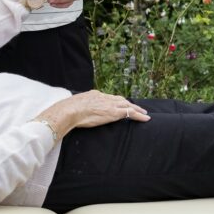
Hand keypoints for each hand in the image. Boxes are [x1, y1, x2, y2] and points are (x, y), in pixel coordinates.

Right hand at [35, 91, 149, 139]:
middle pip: (120, 99)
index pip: (108, 97)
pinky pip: (130, 113)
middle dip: (129, 103)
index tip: (120, 104)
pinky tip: (146, 118)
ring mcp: (110, 104)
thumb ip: (79, 108)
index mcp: (94, 95)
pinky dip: (139, 115)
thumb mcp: (74, 106)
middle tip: (137, 107)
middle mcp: (103, 97)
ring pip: (128, 105)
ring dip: (137, 109)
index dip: (116, 101)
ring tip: (144, 113)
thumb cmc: (68, 111)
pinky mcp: (114, 112)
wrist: (70, 111)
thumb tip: (74, 113)